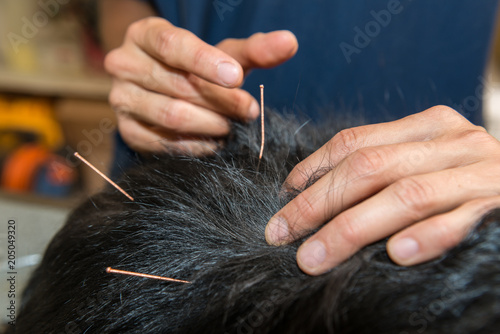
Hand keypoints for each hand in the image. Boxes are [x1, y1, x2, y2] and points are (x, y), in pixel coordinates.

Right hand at [104, 17, 297, 153]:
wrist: (163, 88)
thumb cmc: (197, 67)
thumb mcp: (224, 55)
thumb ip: (255, 50)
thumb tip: (290, 42)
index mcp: (146, 34)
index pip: (173, 46)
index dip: (206, 62)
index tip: (238, 78)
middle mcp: (124, 63)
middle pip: (177, 85)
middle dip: (220, 101)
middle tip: (249, 111)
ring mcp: (121, 98)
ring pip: (170, 115)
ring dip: (210, 124)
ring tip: (231, 127)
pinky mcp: (127, 129)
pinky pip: (162, 142)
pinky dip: (194, 145)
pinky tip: (214, 142)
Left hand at [265, 106, 499, 274]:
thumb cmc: (466, 181)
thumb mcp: (427, 161)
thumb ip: (385, 168)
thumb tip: (313, 194)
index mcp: (427, 127)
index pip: (355, 142)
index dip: (313, 169)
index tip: (283, 197)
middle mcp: (452, 142)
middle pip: (370, 169)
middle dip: (317, 203)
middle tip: (281, 232)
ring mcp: (479, 173)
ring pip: (405, 194)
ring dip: (351, 229)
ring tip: (313, 257)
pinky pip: (459, 222)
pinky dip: (426, 237)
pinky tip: (395, 255)